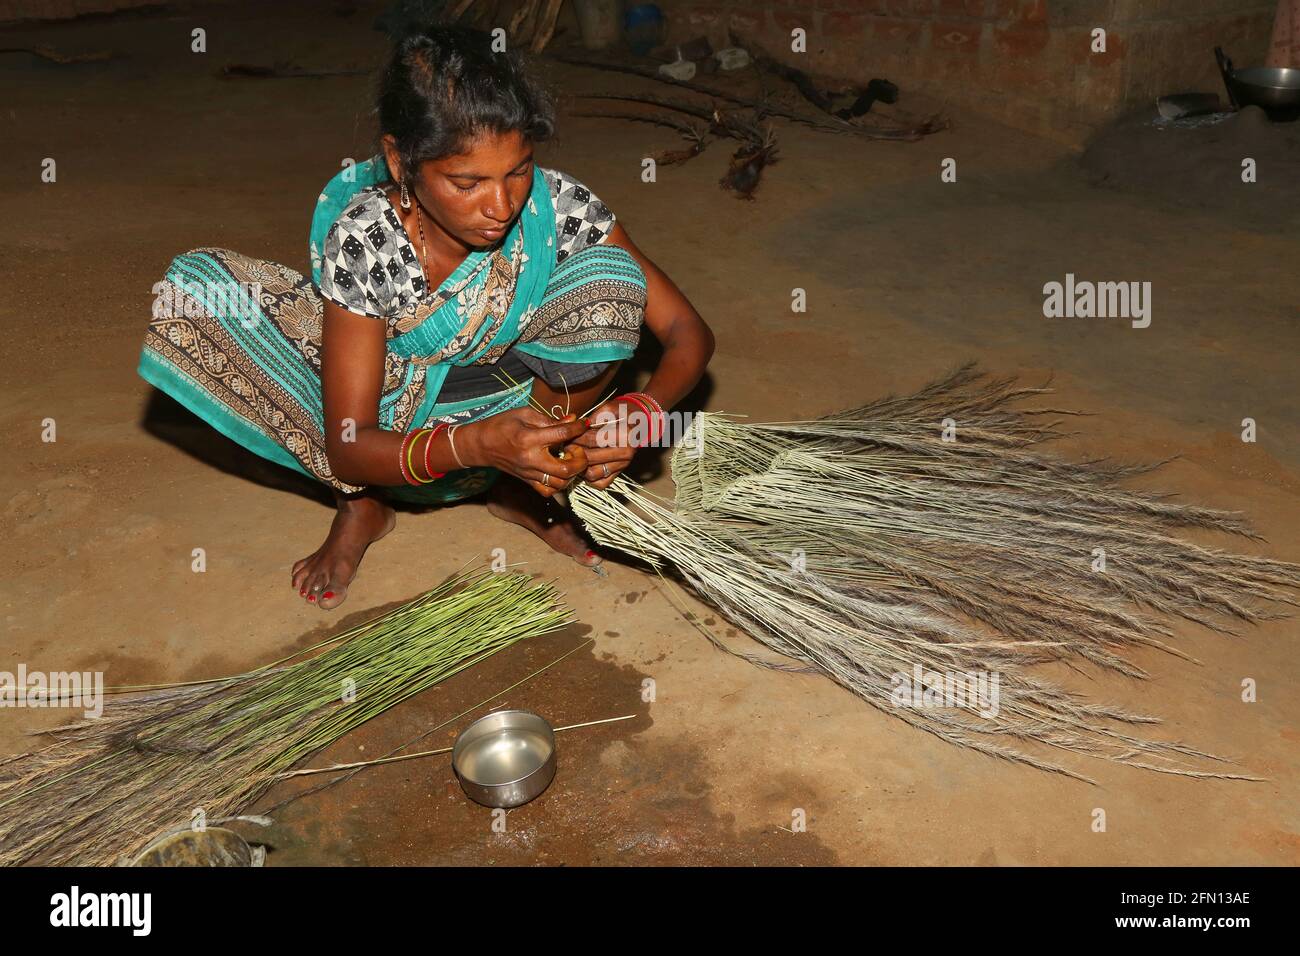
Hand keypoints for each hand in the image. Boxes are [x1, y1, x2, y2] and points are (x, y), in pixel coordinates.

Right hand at [460, 408, 589, 497]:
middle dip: (580, 460)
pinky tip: (559, 471)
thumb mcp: (525, 414)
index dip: (578, 428)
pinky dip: (559, 484)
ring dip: (572, 473)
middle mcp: (531, 460)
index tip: (583, 424)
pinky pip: (549, 491)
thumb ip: (550, 419)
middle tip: (577, 449)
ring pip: (560, 484)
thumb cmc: (502, 425)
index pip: (562, 434)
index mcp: (530, 438)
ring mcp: (529, 474)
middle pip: (566, 469)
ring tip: (569, 460)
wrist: (481, 445)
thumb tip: (573, 420)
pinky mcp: (528, 482)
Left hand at [571, 398, 646, 488]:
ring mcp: (623, 465)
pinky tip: (584, 464)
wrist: (639, 422)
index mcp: (625, 435)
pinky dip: (588, 477)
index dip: (576, 436)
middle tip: (566, 444)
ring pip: (592, 473)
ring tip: (573, 454)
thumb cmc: (622, 412)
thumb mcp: (609, 408)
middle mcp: (626, 453)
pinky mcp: (619, 473)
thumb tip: (576, 428)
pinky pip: (599, 483)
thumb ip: (593, 418)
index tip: (568, 433)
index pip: (592, 440)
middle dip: (573, 451)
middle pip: (589, 457)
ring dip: (579, 466)